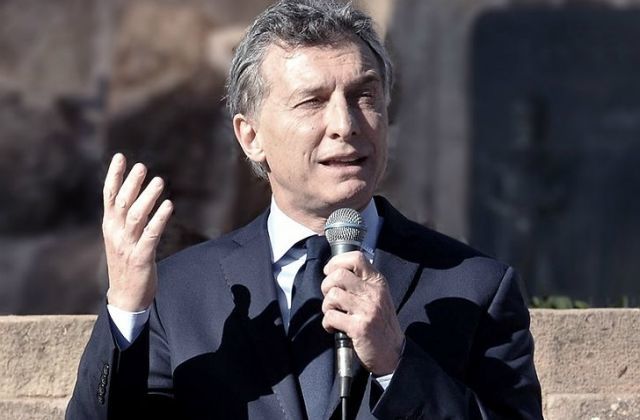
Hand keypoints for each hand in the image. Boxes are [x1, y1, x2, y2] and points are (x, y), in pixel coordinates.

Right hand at [102, 154, 172, 311]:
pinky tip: (168, 206)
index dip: (115, 176)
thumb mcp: (121, 238)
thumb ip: (127, 217)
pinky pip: (151, 235)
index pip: (109, 196)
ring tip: (159, 181)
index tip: (120, 156)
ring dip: (147, 198)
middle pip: (122, 203)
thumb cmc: (126, 264)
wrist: (125, 297)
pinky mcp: (141, 258)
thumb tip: (137, 194)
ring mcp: (127, 246)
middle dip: (131, 183)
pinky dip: (159, 219)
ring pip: (136, 217)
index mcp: (110, 227)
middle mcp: (116, 234)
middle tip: (142, 166)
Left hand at [320, 251, 403, 375]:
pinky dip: (327, 323)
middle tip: (330, 298)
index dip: (336, 262)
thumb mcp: (378, 296)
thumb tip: (334, 270)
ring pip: (332, 295)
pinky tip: (334, 327)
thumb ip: (362, 282)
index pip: (356, 258)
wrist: (393, 353)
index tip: (330, 272)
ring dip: (326, 306)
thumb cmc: (380, 324)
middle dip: (326, 285)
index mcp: (378, 282)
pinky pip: (331, 317)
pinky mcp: (359, 327)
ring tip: (333, 314)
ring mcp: (367, 309)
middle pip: (338, 275)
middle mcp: (374, 293)